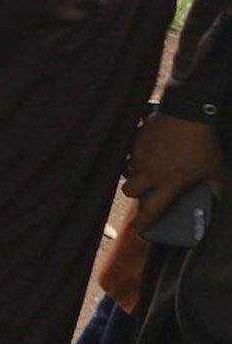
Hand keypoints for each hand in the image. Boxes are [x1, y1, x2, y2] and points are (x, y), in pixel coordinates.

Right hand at [125, 112, 224, 231]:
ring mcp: (140, 155)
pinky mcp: (136, 140)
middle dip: (135, 194)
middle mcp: (150, 172)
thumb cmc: (203, 143)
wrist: (187, 113)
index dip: (144, 223)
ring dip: (133, 173)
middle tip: (144, 190)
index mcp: (168, 184)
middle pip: (129, 191)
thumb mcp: (216, 169)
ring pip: (126, 170)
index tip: (139, 230)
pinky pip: (129, 151)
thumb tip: (218, 199)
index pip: (152, 210)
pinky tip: (145, 149)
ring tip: (144, 169)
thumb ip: (215, 187)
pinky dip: (134, 153)